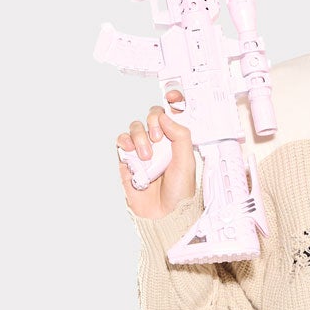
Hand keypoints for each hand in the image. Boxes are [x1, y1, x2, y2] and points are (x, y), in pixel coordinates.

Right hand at [116, 90, 196, 219]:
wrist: (165, 214)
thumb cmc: (179, 193)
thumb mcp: (187, 162)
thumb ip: (180, 135)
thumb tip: (165, 116)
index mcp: (176, 141)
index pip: (172, 115)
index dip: (172, 101)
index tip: (172, 95)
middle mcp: (160, 143)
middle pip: (150, 116)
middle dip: (152, 122)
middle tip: (158, 138)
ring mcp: (143, 151)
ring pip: (135, 128)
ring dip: (139, 137)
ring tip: (146, 156)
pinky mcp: (128, 161)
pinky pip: (122, 142)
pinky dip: (124, 142)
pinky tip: (132, 152)